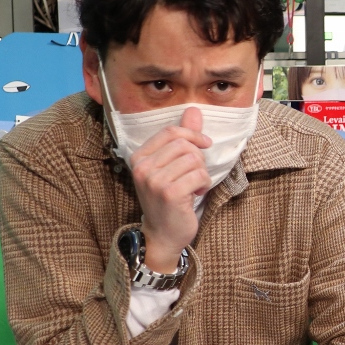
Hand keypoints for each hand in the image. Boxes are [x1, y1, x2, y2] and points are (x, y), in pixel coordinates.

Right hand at [130, 107, 210, 272]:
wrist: (162, 234)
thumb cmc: (169, 198)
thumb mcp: (172, 166)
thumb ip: (182, 138)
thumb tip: (194, 110)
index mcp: (139, 157)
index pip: (170, 132)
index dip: (192, 134)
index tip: (204, 144)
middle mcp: (143, 167)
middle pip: (184, 145)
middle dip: (198, 159)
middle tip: (194, 175)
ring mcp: (154, 181)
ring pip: (194, 159)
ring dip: (201, 173)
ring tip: (193, 186)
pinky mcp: (169, 193)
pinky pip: (199, 175)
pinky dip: (204, 184)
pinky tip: (195, 194)